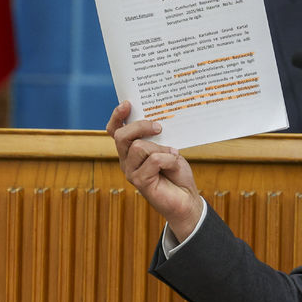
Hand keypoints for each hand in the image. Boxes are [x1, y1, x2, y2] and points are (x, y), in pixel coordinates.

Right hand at [106, 101, 203, 239]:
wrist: (186, 198)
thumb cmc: (177, 172)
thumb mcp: (169, 149)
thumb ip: (158, 139)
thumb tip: (156, 123)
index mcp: (130, 150)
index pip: (115, 131)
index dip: (117, 117)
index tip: (127, 104)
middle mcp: (126, 160)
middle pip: (121, 136)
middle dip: (140, 126)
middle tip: (158, 126)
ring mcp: (131, 172)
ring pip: (139, 147)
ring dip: (161, 148)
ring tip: (173, 154)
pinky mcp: (140, 181)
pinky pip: (153, 160)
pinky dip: (168, 159)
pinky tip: (174, 165)